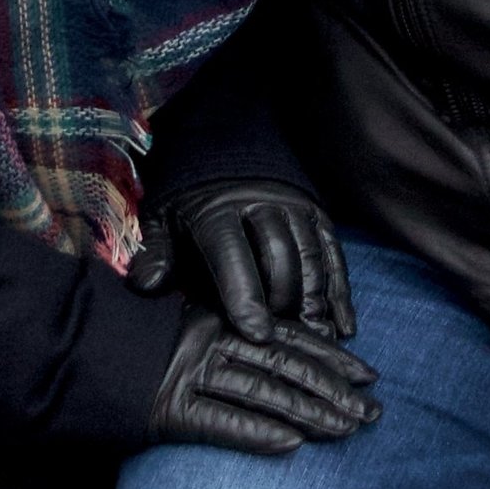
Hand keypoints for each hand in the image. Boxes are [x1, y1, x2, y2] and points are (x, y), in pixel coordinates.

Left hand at [147, 178, 357, 340]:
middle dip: (284, 303)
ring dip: (315, 300)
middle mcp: (261, 204)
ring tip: (318, 340)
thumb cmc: (190, 197)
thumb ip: (157, 251)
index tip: (257, 335)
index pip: (233, 253)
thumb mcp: (163, 216)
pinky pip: (332, 253)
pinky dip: (340, 290)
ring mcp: (293, 206)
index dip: (246, 296)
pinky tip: (343, 325)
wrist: (224, 143)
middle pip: (280, 257)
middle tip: (286, 344)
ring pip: (310, 256)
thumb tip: (146, 286)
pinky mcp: (316, 212)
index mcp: (217, 208)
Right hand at [149, 307, 378, 455]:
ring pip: (265, 392)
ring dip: (312, 414)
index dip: (332, 355)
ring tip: (348, 431)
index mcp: (217, 317)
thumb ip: (225, 338)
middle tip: (374, 413)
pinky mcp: (168, 410)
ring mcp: (188, 374)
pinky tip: (291, 446)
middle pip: (286, 365)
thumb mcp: (182, 326)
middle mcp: (209, 340)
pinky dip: (257, 433)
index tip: (368, 374)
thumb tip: (277, 351)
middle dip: (336, 390)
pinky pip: (221, 422)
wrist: (70, 351)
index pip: (287, 335)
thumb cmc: (129, 343)